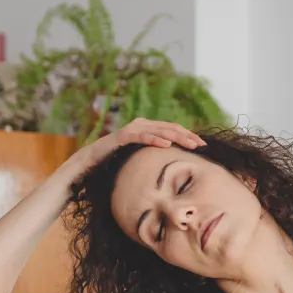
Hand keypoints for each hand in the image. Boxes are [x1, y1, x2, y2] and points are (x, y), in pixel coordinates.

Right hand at [71, 118, 205, 172]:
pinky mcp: (120, 136)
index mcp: (147, 129)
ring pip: (158, 130)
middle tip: (202, 144)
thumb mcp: (141, 160)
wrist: (89, 163)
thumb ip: (155, 157)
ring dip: (176, 136)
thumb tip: (175, 166)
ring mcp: (130, 129)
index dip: (188, 136)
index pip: (172, 130)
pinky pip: (140, 136)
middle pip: (169, 128)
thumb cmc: (116, 163)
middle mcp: (140, 125)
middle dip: (187, 135)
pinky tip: (167, 145)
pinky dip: (154, 139)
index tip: (203, 145)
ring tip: (190, 144)